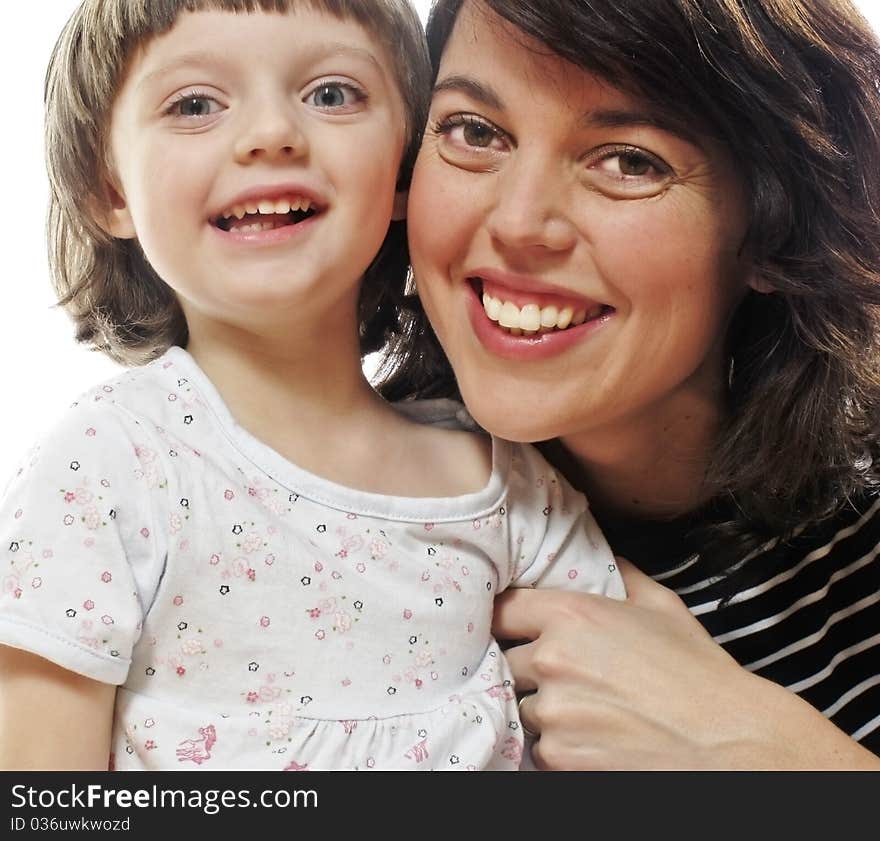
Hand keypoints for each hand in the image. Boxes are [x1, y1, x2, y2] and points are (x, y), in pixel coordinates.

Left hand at [496, 559, 879, 768]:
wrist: (726, 742)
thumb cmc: (698, 673)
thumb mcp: (662, 607)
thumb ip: (622, 576)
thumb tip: (606, 560)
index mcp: (571, 615)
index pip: (504, 610)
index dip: (507, 619)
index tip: (513, 627)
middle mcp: (551, 659)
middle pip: (508, 659)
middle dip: (530, 666)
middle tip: (565, 674)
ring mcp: (552, 711)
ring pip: (524, 704)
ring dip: (545, 706)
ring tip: (587, 708)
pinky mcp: (558, 755)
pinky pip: (539, 745)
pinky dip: (558, 743)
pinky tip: (593, 736)